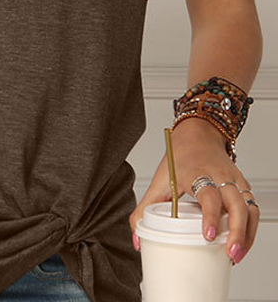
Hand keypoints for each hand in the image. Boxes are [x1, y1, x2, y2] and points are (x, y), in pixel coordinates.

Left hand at [129, 117, 260, 263]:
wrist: (197, 134)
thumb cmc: (179, 157)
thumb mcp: (159, 180)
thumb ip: (144, 209)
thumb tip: (136, 238)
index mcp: (196, 173)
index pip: (208, 195)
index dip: (210, 216)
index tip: (208, 236)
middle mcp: (218, 175)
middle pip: (236, 203)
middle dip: (237, 231)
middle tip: (230, 252)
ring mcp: (233, 180)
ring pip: (249, 207)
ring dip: (247, 233)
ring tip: (236, 253)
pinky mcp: (242, 185)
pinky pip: (253, 207)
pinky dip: (251, 227)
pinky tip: (241, 242)